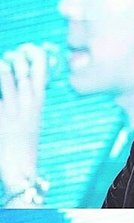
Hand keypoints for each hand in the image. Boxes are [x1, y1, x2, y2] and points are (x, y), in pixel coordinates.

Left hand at [0, 43, 46, 200]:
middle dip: (20, 58)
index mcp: (36, 108)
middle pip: (27, 74)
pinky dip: (0, 88)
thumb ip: (27, 105)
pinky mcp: (1, 122)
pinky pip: (0, 100)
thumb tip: (24, 85)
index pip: (41, 76)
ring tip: (4, 64)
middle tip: (13, 55)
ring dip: (5, 68)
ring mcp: (12, 114)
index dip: (38, 58)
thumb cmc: (23, 150)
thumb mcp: (30, 124)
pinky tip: (0, 73)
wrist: (21, 173)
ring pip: (9, 81)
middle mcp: (27, 108)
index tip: (30, 49)